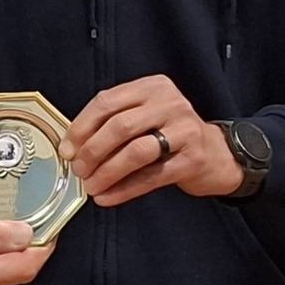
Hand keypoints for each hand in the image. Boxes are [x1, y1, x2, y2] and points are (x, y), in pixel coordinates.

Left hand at [60, 75, 243, 206]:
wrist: (217, 154)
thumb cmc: (172, 135)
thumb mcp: (146, 116)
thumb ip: (115, 123)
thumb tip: (74, 147)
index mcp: (152, 87)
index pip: (108, 101)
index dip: (82, 126)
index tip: (67, 148)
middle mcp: (170, 103)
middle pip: (120, 126)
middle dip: (92, 151)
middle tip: (78, 169)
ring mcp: (185, 130)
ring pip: (136, 151)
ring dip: (107, 172)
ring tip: (91, 186)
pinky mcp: (193, 159)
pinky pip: (151, 177)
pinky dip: (125, 189)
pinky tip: (108, 197)